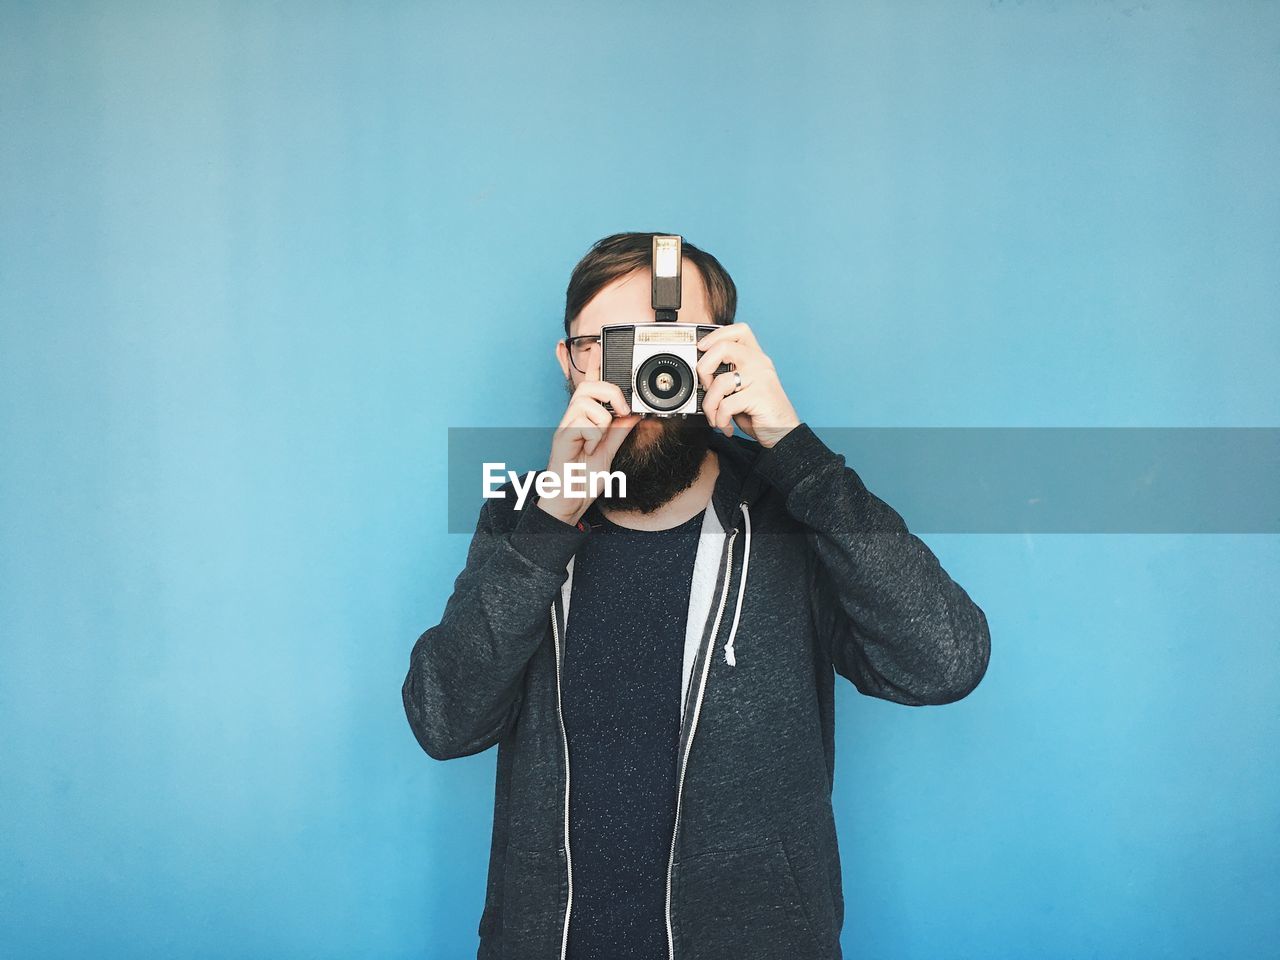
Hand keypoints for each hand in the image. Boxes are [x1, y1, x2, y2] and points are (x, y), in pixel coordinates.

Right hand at [538, 372, 640, 525]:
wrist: (570, 500)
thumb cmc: (584, 478)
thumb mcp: (609, 451)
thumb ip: (619, 431)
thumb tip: (633, 413)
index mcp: (586, 420)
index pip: (590, 386)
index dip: (594, 366)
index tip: (599, 347)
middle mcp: (574, 419)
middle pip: (589, 387)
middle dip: (611, 393)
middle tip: (621, 411)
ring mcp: (566, 427)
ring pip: (587, 404)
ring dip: (601, 421)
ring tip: (597, 440)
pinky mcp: (562, 437)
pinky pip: (583, 423)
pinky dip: (593, 437)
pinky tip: (588, 450)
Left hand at [696, 323, 799, 447]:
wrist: (784, 434)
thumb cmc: (760, 413)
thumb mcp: (742, 390)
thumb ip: (728, 377)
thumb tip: (700, 376)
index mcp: (756, 358)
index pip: (739, 330)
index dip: (716, 335)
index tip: (701, 347)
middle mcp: (760, 363)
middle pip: (723, 347)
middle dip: (704, 368)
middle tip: (705, 386)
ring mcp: (761, 378)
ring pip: (720, 381)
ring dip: (710, 404)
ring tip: (716, 416)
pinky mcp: (760, 396)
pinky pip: (727, 404)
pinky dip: (720, 419)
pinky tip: (726, 425)